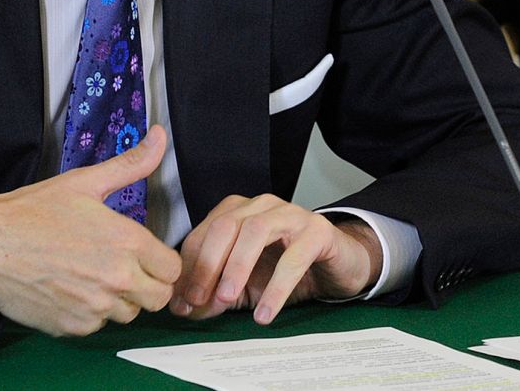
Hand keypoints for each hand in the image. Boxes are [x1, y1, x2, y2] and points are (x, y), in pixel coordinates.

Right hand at [0, 125, 180, 335]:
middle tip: (126, 269)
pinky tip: (72, 290)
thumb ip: (130, 165)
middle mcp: (117, 278)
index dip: (162, 262)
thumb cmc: (33, 213)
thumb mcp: (84, 182)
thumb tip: (159, 136)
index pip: (173, 269)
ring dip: (120, 300)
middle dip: (149, 285)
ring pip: (129, 314)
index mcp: (127, 242)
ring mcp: (95, 307)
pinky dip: (90, 313)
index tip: (146, 256)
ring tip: (95, 276)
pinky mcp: (73, 327)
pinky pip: (97, 326)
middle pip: (159, 298)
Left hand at [172, 195, 381, 324]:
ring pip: (255, 230)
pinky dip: (275, 287)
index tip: (182, 302)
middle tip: (198, 300)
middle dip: (207, 264)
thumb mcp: (244, 284)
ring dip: (236, 266)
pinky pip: (293, 257)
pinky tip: (264, 314)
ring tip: (225, 299)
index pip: (204, 233)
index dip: (189, 267)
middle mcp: (262, 205)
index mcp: (239, 212)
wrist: (337, 265)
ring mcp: (291, 214)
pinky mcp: (318, 232)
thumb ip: (214, 293)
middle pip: (225, 226)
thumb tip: (184, 310)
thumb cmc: (286, 269)